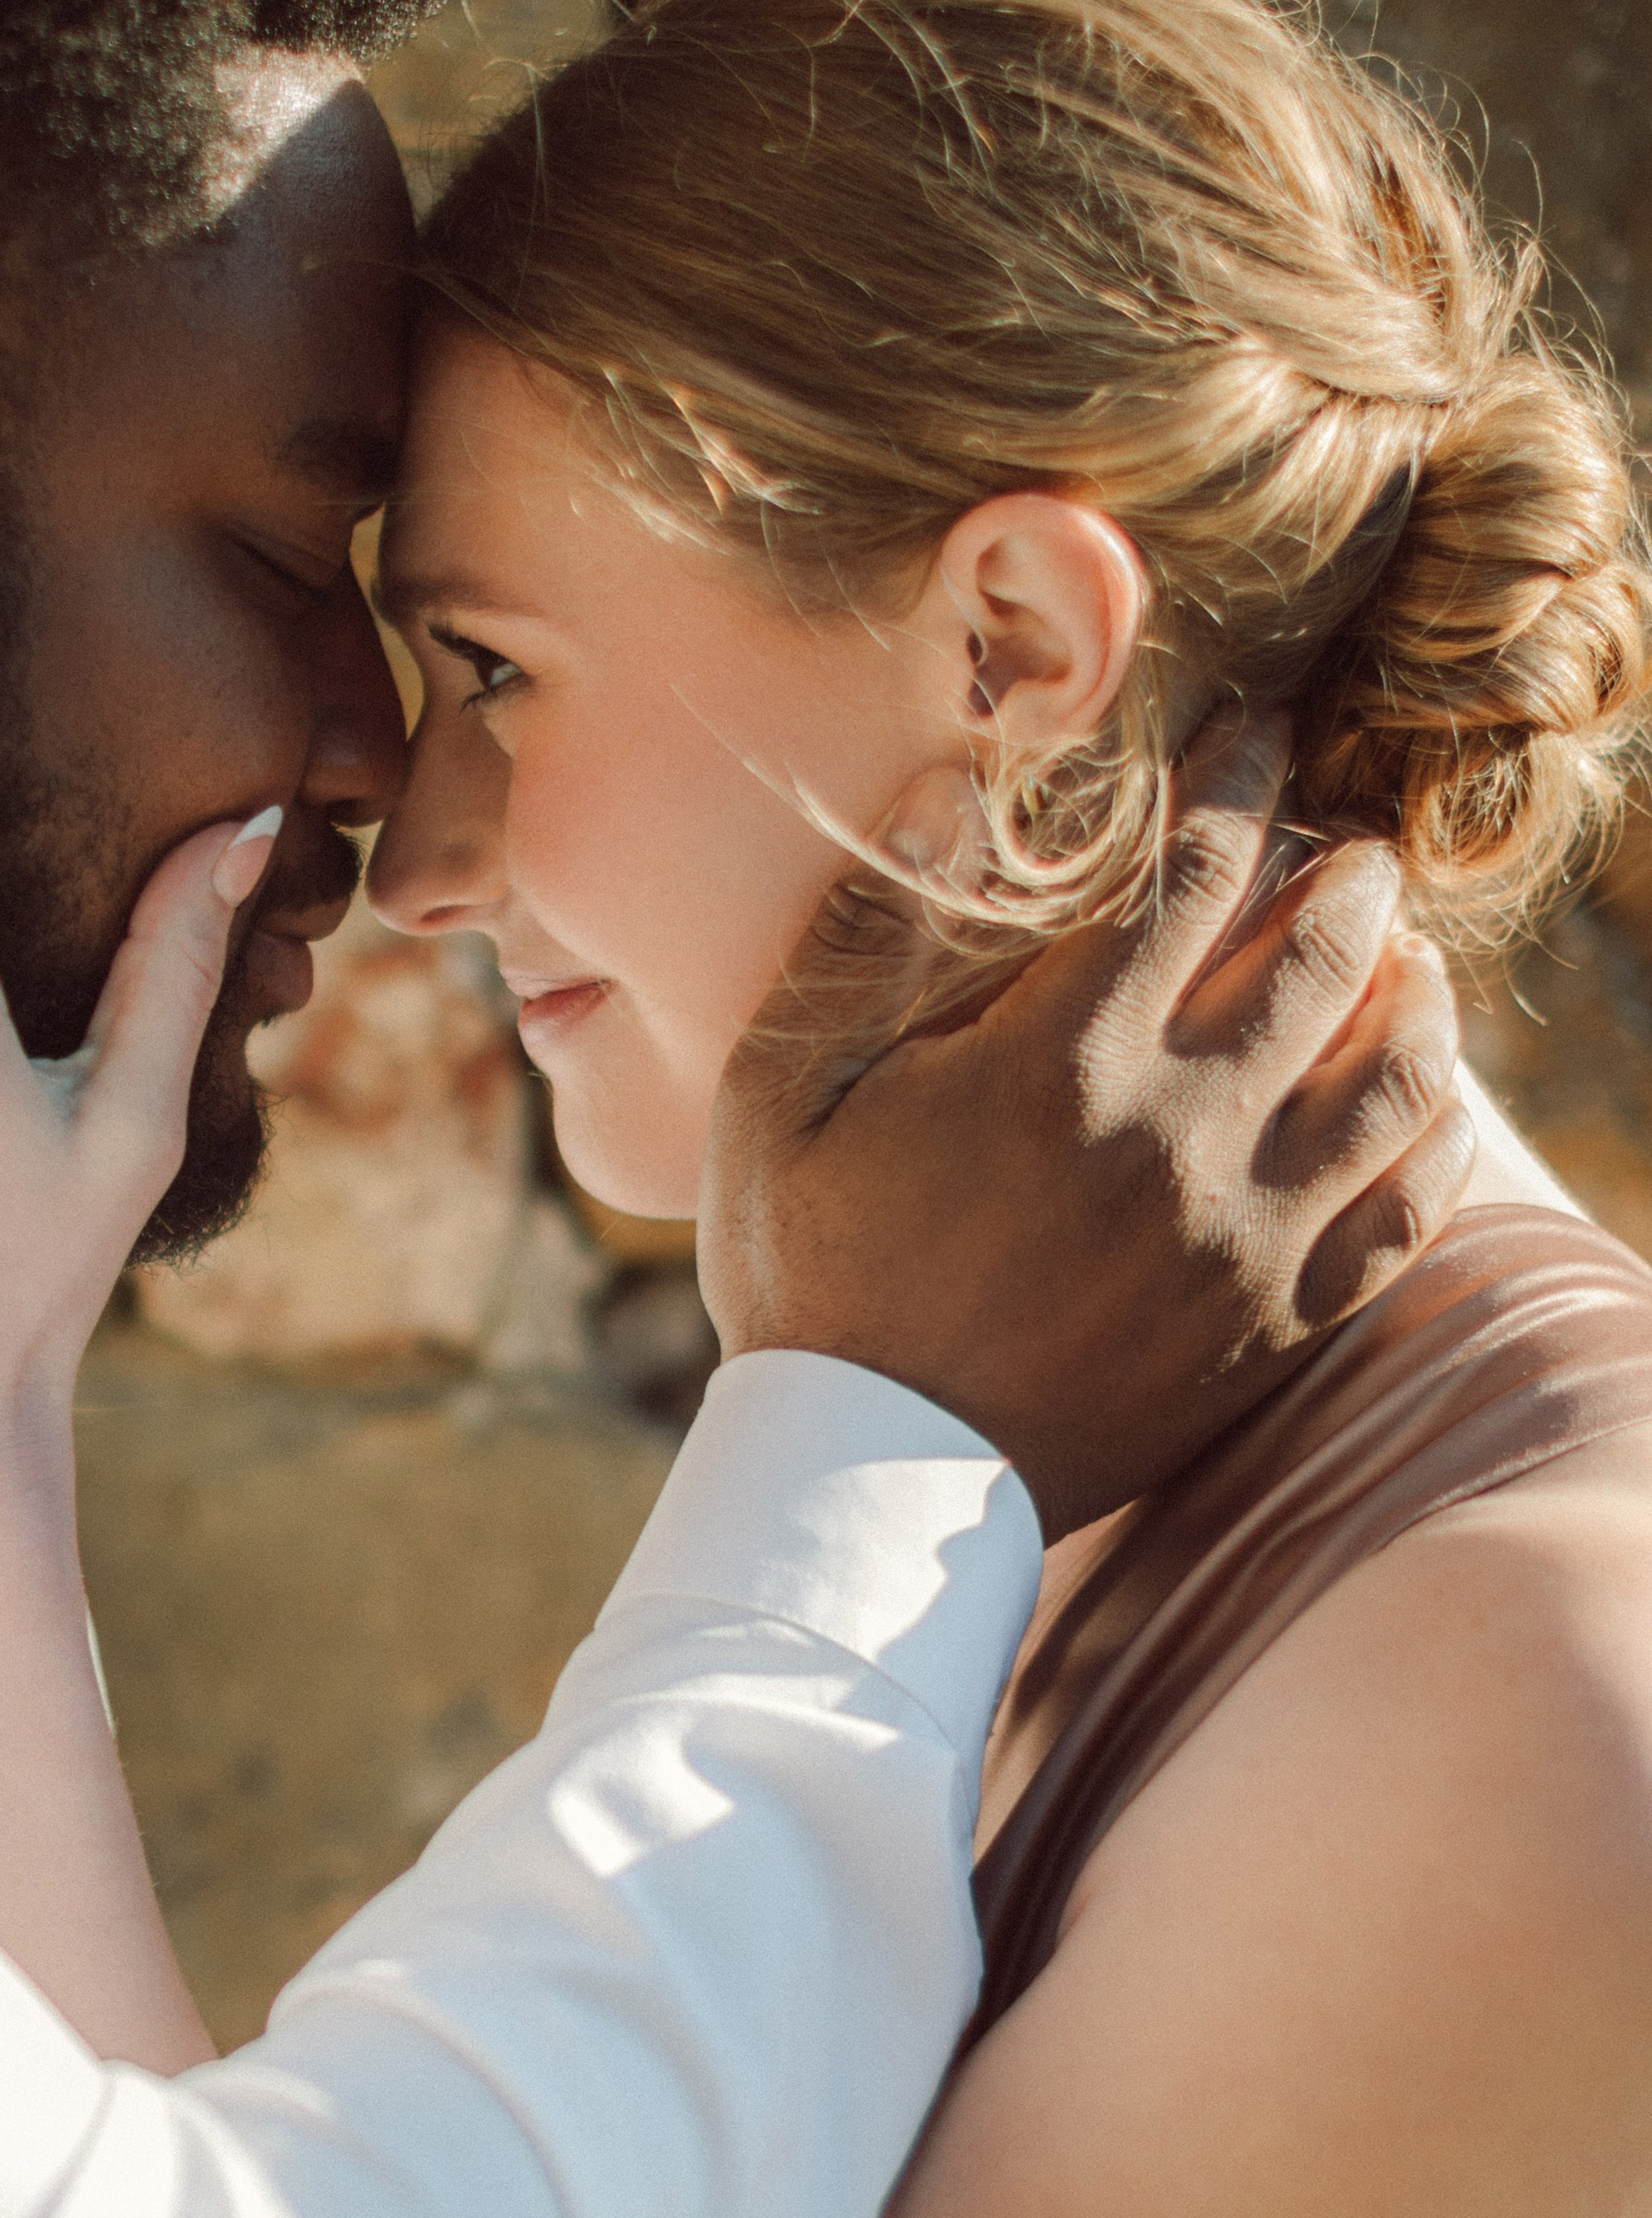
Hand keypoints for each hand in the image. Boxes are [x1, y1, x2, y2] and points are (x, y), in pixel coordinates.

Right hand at [701, 715, 1472, 1540]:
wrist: (869, 1484)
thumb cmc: (809, 1274)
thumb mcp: (781, 1090)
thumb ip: (866, 933)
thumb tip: (953, 788)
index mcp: (1064, 1058)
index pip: (1199, 872)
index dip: (1242, 781)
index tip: (1259, 733)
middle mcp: (1181, 1136)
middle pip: (1321, 957)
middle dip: (1347, 874)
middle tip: (1349, 842)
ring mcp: (1244, 1238)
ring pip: (1389, 1078)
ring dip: (1414, 992)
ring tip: (1406, 953)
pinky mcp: (1274, 1326)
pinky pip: (1405, 1216)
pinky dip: (1436, 1139)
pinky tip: (1429, 1100)